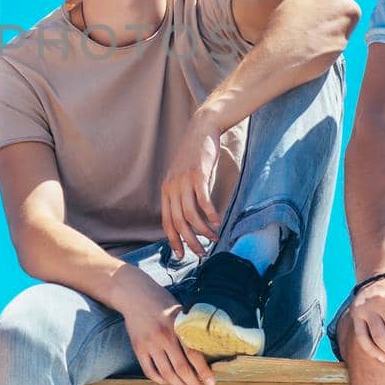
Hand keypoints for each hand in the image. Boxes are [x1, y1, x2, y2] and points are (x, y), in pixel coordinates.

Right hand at [115, 268, 214, 384]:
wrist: (134, 294)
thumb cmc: (161, 302)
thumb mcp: (180, 311)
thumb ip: (190, 330)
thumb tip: (207, 351)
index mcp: (178, 326)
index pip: (194, 354)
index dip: (204, 372)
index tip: (211, 383)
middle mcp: (163, 336)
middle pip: (181, 369)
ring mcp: (149, 344)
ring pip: (166, 374)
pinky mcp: (138, 348)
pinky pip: (150, 371)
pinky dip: (160, 380)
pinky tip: (168, 382)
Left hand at [160, 116, 224, 258]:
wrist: (201, 129)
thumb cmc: (194, 156)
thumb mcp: (182, 177)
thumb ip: (182, 195)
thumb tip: (189, 218)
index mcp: (166, 190)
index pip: (166, 222)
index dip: (174, 240)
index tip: (182, 255)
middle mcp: (172, 187)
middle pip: (178, 222)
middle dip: (190, 241)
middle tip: (202, 253)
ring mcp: (184, 181)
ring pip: (190, 214)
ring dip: (203, 230)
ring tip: (214, 237)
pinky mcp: (198, 174)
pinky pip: (203, 200)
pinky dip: (210, 214)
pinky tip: (218, 221)